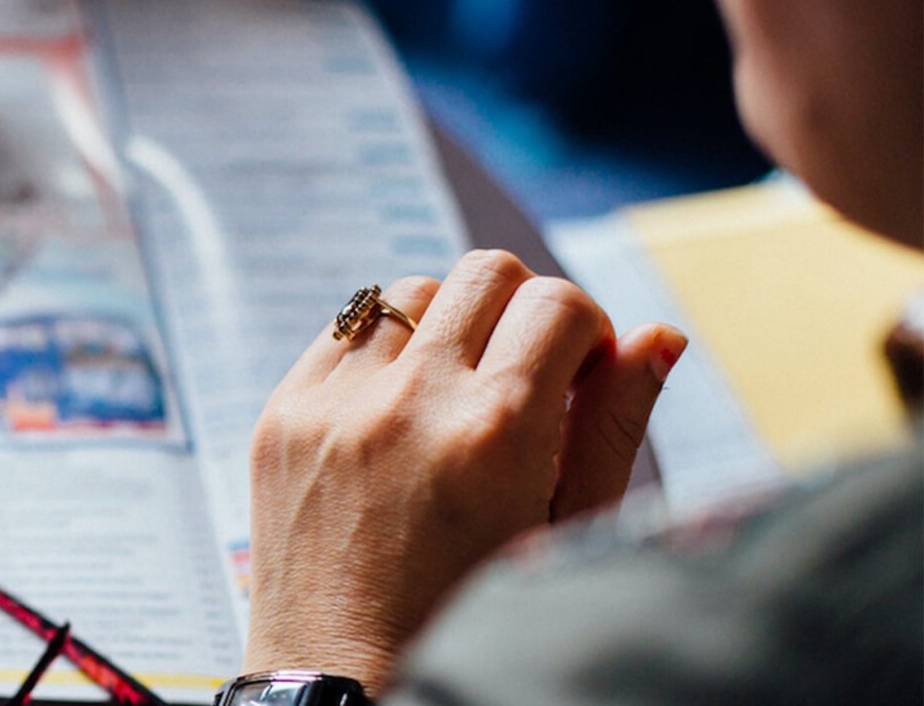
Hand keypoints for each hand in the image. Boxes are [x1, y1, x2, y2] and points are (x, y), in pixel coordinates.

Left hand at [242, 250, 686, 691]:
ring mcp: (332, 407)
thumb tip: (658, 335)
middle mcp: (408, 404)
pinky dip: (377, 357)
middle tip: (523, 376)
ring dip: (445, 328)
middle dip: (521, 311)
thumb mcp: (564, 533)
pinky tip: (394, 419)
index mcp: (494, 433)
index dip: (587, 331)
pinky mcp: (280, 417)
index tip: (580, 375)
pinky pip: (340, 334)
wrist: (342, 683)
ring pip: (408, 295)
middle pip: (485, 273)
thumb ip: (615, 424)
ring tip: (453, 401)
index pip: (558, 302)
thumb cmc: (466, 618)